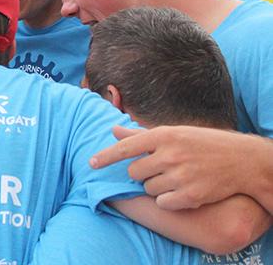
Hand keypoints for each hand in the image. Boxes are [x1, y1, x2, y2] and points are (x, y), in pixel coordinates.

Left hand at [90, 125, 253, 209]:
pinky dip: (167, 200)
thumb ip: (141, 135)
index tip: (90, 164)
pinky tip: (180, 191)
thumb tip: (113, 129)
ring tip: (174, 178)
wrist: (241, 161)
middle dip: (141, 174)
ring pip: (147, 188)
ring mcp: (180, 175)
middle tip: (158, 169)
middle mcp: (170, 154)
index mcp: (164, 135)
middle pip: (134, 172)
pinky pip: (162, 202)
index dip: (106, 157)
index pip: (126, 147)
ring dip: (155, 186)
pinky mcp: (190, 195)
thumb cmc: (202, 143)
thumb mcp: (173, 133)